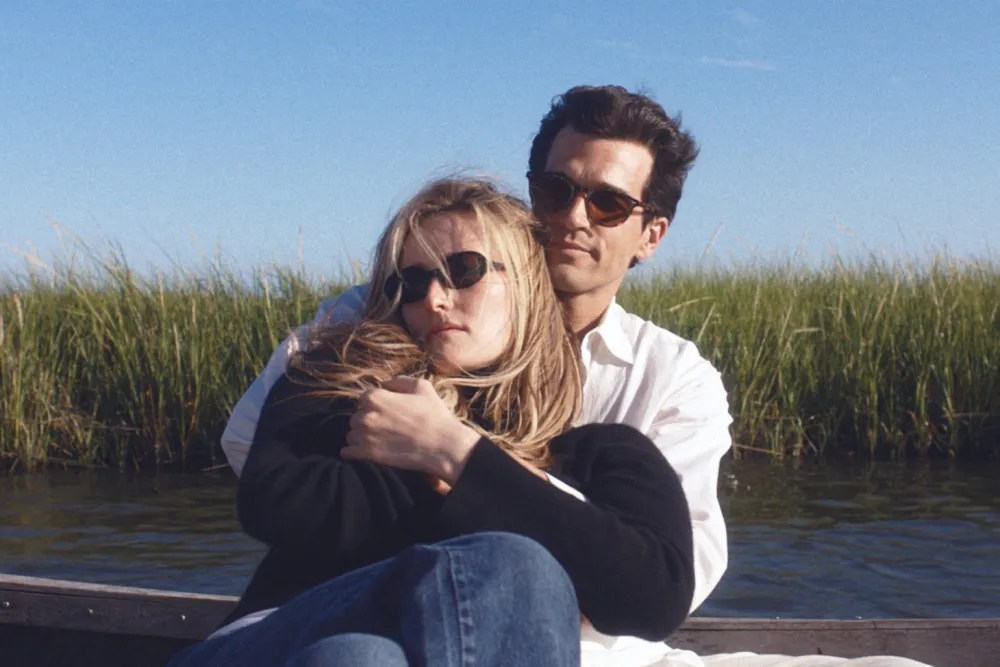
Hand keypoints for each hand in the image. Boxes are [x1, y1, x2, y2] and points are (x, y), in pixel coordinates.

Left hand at [341, 376, 480, 484]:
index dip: (375, 406)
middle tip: (384, 428)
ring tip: (379, 441)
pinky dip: (353, 453)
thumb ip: (399, 381)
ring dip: (361, 437)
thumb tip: (384, 384)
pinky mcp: (367, 454)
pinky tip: (364, 453)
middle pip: (356, 417)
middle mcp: (366, 415)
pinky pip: (347, 452)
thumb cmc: (434, 415)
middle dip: (367, 422)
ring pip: (352, 435)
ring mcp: (365, 435)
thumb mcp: (422, 387)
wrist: (442, 446)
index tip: (385, 413)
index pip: (363, 399)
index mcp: (376, 397)